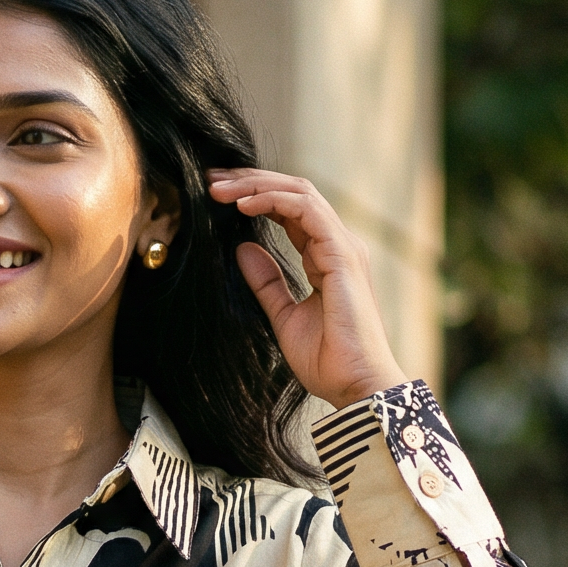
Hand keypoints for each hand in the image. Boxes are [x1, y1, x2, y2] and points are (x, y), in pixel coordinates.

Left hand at [206, 170, 406, 409]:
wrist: (355, 384)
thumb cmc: (328, 359)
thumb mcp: (284, 317)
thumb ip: (266, 283)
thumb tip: (243, 250)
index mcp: (326, 256)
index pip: (290, 210)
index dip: (255, 197)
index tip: (217, 197)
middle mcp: (337, 244)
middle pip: (293, 193)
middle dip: (251, 182)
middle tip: (212, 182)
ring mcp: (343, 246)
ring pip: (299, 193)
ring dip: (257, 186)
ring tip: (221, 190)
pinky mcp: (342, 254)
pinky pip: (306, 210)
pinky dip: (274, 201)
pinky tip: (244, 205)